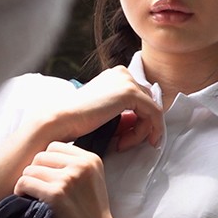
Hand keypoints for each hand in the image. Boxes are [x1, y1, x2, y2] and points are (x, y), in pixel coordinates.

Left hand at [14, 141, 120, 217]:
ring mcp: (68, 179)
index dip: (46, 162)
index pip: (54, 146)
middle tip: (38, 187)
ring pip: (30, 169)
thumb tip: (43, 154)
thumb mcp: (93, 178)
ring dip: (27, 182)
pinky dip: (21, 191)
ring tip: (33, 194)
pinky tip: (26, 199)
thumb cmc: (92, 211)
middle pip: (40, 156)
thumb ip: (75, 163)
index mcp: (90, 159)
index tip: (48, 176)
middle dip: (36, 171)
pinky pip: (25, 182)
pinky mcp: (55, 194)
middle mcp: (80, 165)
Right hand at [31, 66, 162, 148]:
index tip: (127, 138)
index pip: (139, 99)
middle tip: (123, 143)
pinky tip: (131, 142)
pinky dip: (148, 131)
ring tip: (121, 144)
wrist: (63, 119)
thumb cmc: (77, 120)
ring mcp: (127, 81)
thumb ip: (122, 112)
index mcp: (114, 75)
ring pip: (151, 110)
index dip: (137, 121)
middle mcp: (122, 73)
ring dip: (140, 132)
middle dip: (139, 127)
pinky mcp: (131, 93)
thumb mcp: (104, 112)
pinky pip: (154, 115)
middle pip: (147, 103)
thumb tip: (141, 123)